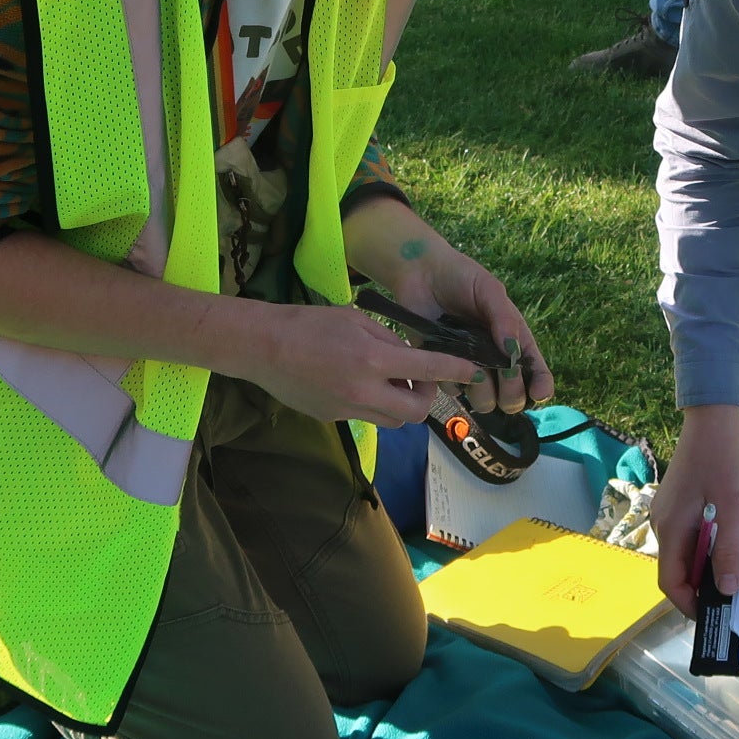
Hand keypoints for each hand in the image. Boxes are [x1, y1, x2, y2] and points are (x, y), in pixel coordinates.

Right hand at [230, 300, 480, 428]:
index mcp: (374, 359)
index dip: (457, 371)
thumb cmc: (310, 323)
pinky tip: (357, 384)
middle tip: (419, 378)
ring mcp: (349, 410)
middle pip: (417, 411)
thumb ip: (389, 339)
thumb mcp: (356, 318)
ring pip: (394, 420)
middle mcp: (365, 391)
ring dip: (401, 404)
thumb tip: (411, 357)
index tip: (475, 371)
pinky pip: (367, 417)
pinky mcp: (334, 419)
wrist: (263, 347)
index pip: (428, 368)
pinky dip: (373, 404)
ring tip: (388, 381)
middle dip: (427, 397)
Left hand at [343, 197, 551, 415]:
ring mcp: (469, 366)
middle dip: (512, 394)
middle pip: (512, 395)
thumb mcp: (488, 289)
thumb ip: (503, 317)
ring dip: (483, 393)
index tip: (539, 394)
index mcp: (512, 338)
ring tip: (475, 370)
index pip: (535, 370)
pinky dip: (452, 380)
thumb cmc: (461, 277)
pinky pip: (453, 389)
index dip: (540, 385)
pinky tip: (447, 357)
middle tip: (505, 377)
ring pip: (484, 401)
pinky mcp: (443, 368)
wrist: (420, 273)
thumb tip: (512, 351)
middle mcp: (494, 358)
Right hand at [655, 406, 738, 618]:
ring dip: (704, 566)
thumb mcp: (733, 508)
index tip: (713, 616)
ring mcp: (667, 513)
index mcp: (671, 528)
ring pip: (682, 553)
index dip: (689, 604)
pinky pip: (686, 536)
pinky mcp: (676, 503)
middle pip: (675, 569)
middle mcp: (662, 524)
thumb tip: (726, 590)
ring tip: (733, 570)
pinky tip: (726, 542)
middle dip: (700, 587)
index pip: (670, 582)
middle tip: (731, 595)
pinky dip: (704, 547)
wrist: (712, 419)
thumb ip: (728, 550)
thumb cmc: (723, 460)